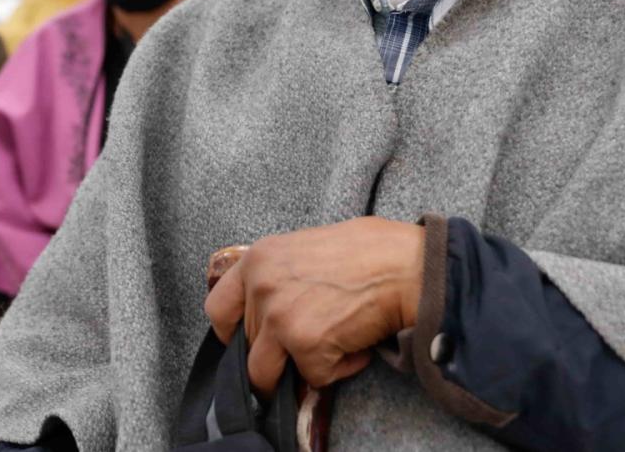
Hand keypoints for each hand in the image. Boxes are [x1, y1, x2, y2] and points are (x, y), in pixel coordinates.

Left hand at [204, 216, 423, 395]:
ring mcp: (279, 317)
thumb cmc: (369, 251)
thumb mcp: (304, 247)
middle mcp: (261, 287)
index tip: (250, 340)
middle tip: (312, 338)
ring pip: (266, 372)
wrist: (406, 265)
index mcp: (258, 259)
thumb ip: (278, 275)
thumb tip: (269, 309)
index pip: (217, 309)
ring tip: (334, 343)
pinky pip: (313, 377)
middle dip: (278, 350)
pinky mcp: (305, 345)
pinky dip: (338, 369)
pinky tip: (355, 344)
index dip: (232, 332)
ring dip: (299, 366)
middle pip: (247, 345)